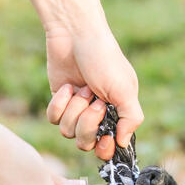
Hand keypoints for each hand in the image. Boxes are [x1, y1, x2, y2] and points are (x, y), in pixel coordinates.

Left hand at [21, 0, 143, 159]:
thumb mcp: (125, 90)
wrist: (76, 35)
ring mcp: (76, 111)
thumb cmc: (105, 60)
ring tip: (83, 88)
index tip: (105, 138)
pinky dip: (60, 103)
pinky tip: (68, 87)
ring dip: (75, 109)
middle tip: (95, 102)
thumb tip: (123, 143)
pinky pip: (54, 119)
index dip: (105, 149)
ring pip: (68, 132)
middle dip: (88, 124)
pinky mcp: (59, 103)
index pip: (109, 148)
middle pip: (86, 144)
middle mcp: (96, 117)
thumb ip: (130, 118)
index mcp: (116, 116)